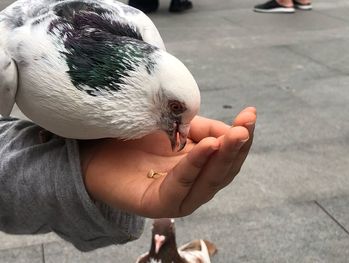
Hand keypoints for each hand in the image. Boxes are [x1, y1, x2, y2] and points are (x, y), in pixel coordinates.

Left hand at [80, 107, 256, 217]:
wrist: (96, 150)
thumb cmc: (136, 137)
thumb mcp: (175, 125)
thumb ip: (201, 128)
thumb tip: (230, 132)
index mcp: (199, 166)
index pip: (227, 155)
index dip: (241, 137)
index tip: (250, 114)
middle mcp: (192, 184)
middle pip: (222, 171)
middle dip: (236, 149)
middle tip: (245, 127)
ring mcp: (176, 198)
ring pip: (207, 182)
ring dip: (222, 158)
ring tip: (233, 137)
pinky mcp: (156, 204)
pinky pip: (179, 187)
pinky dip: (193, 166)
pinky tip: (206, 147)